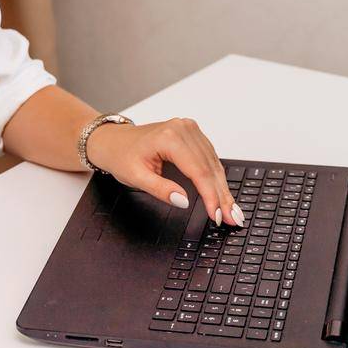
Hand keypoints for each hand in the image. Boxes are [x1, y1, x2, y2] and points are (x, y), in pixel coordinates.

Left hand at [86, 118, 241, 225]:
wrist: (113, 140)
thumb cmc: (121, 155)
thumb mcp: (136, 177)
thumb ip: (161, 190)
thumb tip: (184, 201)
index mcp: (170, 137)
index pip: (198, 171)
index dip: (210, 196)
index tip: (217, 215)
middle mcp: (183, 129)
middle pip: (209, 168)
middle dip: (222, 196)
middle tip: (233, 218)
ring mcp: (189, 129)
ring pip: (213, 164)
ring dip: (223, 189)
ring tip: (233, 210)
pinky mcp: (192, 134)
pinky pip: (210, 158)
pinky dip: (217, 177)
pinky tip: (223, 193)